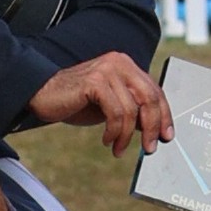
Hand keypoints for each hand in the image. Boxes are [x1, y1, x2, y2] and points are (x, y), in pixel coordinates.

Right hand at [26, 52, 171, 155]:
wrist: (43, 95)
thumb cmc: (77, 102)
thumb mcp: (111, 106)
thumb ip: (132, 110)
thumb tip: (154, 128)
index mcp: (126, 65)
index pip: (155, 91)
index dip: (165, 116)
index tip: (167, 136)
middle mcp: (120, 63)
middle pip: (149, 98)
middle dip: (153, 127)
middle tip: (150, 148)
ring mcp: (107, 70)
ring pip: (132, 109)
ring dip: (127, 136)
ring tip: (118, 148)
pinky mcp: (95, 81)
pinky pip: (116, 112)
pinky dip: (114, 131)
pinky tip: (107, 139)